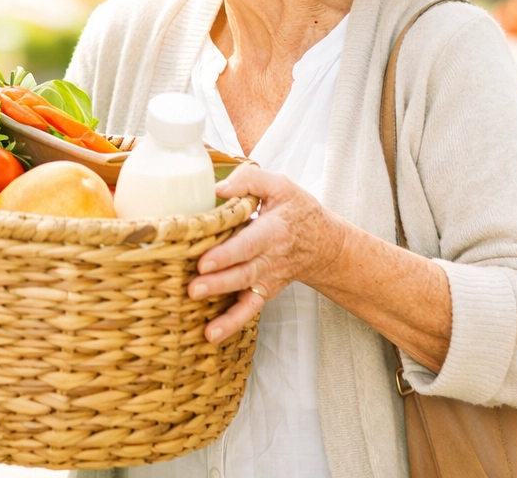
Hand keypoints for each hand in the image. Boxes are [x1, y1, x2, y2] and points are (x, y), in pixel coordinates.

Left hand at [188, 164, 348, 342]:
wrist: (323, 245)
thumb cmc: (297, 211)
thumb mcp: (280, 186)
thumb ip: (249, 181)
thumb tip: (217, 189)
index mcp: (273, 230)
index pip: (248, 244)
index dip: (227, 253)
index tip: (204, 260)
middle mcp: (270, 259)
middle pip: (243, 273)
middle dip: (218, 282)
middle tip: (193, 288)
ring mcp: (267, 279)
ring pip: (245, 296)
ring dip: (224, 311)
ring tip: (203, 321)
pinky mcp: (263, 292)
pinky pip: (249, 311)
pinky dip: (232, 324)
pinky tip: (212, 336)